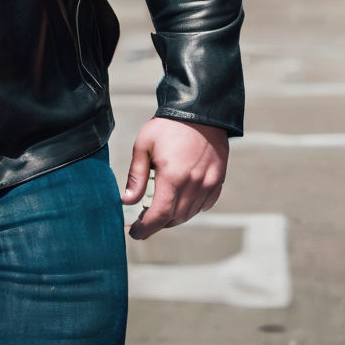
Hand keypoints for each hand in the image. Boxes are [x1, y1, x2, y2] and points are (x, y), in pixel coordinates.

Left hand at [121, 117, 228, 240]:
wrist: (201, 111)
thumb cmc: (168, 126)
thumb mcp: (144, 145)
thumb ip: (136, 175)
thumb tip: (127, 200)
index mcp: (172, 177)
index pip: (159, 216)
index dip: (146, 229)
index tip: (135, 233)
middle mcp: (193, 185)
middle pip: (174, 218)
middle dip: (158, 223)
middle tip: (144, 220)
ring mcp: (209, 184)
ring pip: (190, 214)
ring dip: (174, 217)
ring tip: (160, 210)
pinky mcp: (218, 181)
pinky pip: (204, 205)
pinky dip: (191, 208)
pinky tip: (181, 200)